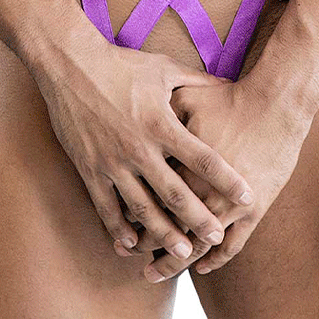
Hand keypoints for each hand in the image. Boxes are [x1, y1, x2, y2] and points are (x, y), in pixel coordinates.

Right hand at [32, 31, 253, 262]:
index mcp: (161, 124)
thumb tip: (228, 81)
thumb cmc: (121, 64)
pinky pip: (106, 206)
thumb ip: (196, 81)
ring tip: (183, 253)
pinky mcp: (90, 168)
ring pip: (142, 208)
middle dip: (199, 219)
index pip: (203, 158)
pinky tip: (131, 244)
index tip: (247, 196)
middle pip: (176, 193)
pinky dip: (119, 228)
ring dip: (164, 233)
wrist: (71, 65)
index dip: (227, 179)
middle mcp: (139, 148)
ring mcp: (113, 162)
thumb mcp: (163, 68)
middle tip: (217, 236)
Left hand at [134, 72, 314, 281]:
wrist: (276, 105)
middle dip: (145, 244)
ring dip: (173, 262)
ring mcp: (229, 205)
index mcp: (181, 165)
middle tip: (127, 253)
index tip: (120, 227)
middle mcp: (202, 191)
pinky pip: (232, 246)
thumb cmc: (230, 99)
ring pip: (195, 245)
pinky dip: (215, 260)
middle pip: (167, 228)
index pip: (150, 199)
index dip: (131, 216)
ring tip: (155, 273)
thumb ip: (160, 111)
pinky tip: (201, 267)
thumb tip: (136, 113)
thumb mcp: (187, 98)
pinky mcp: (254, 210)